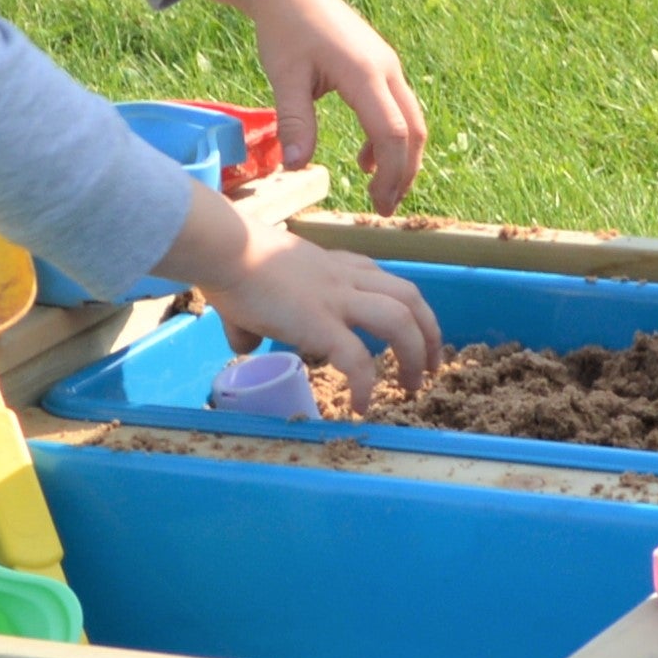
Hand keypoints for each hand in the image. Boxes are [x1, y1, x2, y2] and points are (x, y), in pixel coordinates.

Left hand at [173, 0, 426, 208]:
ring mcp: (387, 66)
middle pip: (412, 130)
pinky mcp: (380, 65)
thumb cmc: (284, 30)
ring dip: (401, 158)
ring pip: (411, 120)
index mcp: (364, 73)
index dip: (390, 173)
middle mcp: (385, 69)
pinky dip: (390, 139)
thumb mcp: (284, 77)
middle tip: (385, 208)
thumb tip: (297, 167)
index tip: (376, 205)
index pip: (391, 133)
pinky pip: (398, 108)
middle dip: (404, 173)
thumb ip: (295, 121)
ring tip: (380, 191)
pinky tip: (366, 160)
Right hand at [179, 199, 444, 389]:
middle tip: (432, 366)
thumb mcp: (255, 288)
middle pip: (409, 297)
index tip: (411, 332)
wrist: (225, 250)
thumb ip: (254, 320)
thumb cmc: (230, 264)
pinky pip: (357, 360)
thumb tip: (244, 343)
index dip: (405, 307)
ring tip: (412, 387)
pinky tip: (360, 407)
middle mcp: (345, 279)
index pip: (383, 279)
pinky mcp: (322, 324)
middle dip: (429, 333)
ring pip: (400, 320)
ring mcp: (337, 300)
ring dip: (415, 355)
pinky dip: (366, 385)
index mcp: (333, 267)